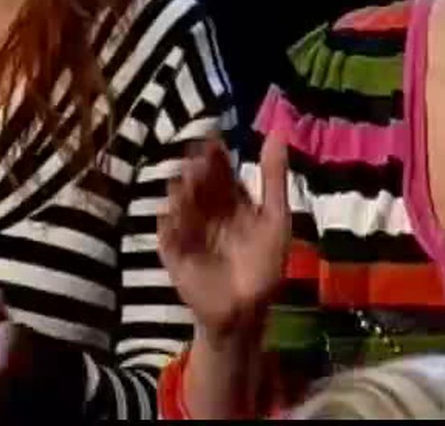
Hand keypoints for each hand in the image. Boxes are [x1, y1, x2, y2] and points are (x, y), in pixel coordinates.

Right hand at [158, 133, 289, 341]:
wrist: (247, 312)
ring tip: (185, 187)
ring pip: (179, 204)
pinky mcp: (173, 252)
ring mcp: (188, 229)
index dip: (214, 154)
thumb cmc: (264, 264)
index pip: (219, 169)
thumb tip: (278, 132)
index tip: (210, 139)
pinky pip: (167, 235)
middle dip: (195, 171)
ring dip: (181, 195)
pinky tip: (172, 218)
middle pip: (196, 182)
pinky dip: (169, 225)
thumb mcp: (275, 218)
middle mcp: (207, 208)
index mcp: (231, 198)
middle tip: (196, 163)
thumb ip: (273, 177)